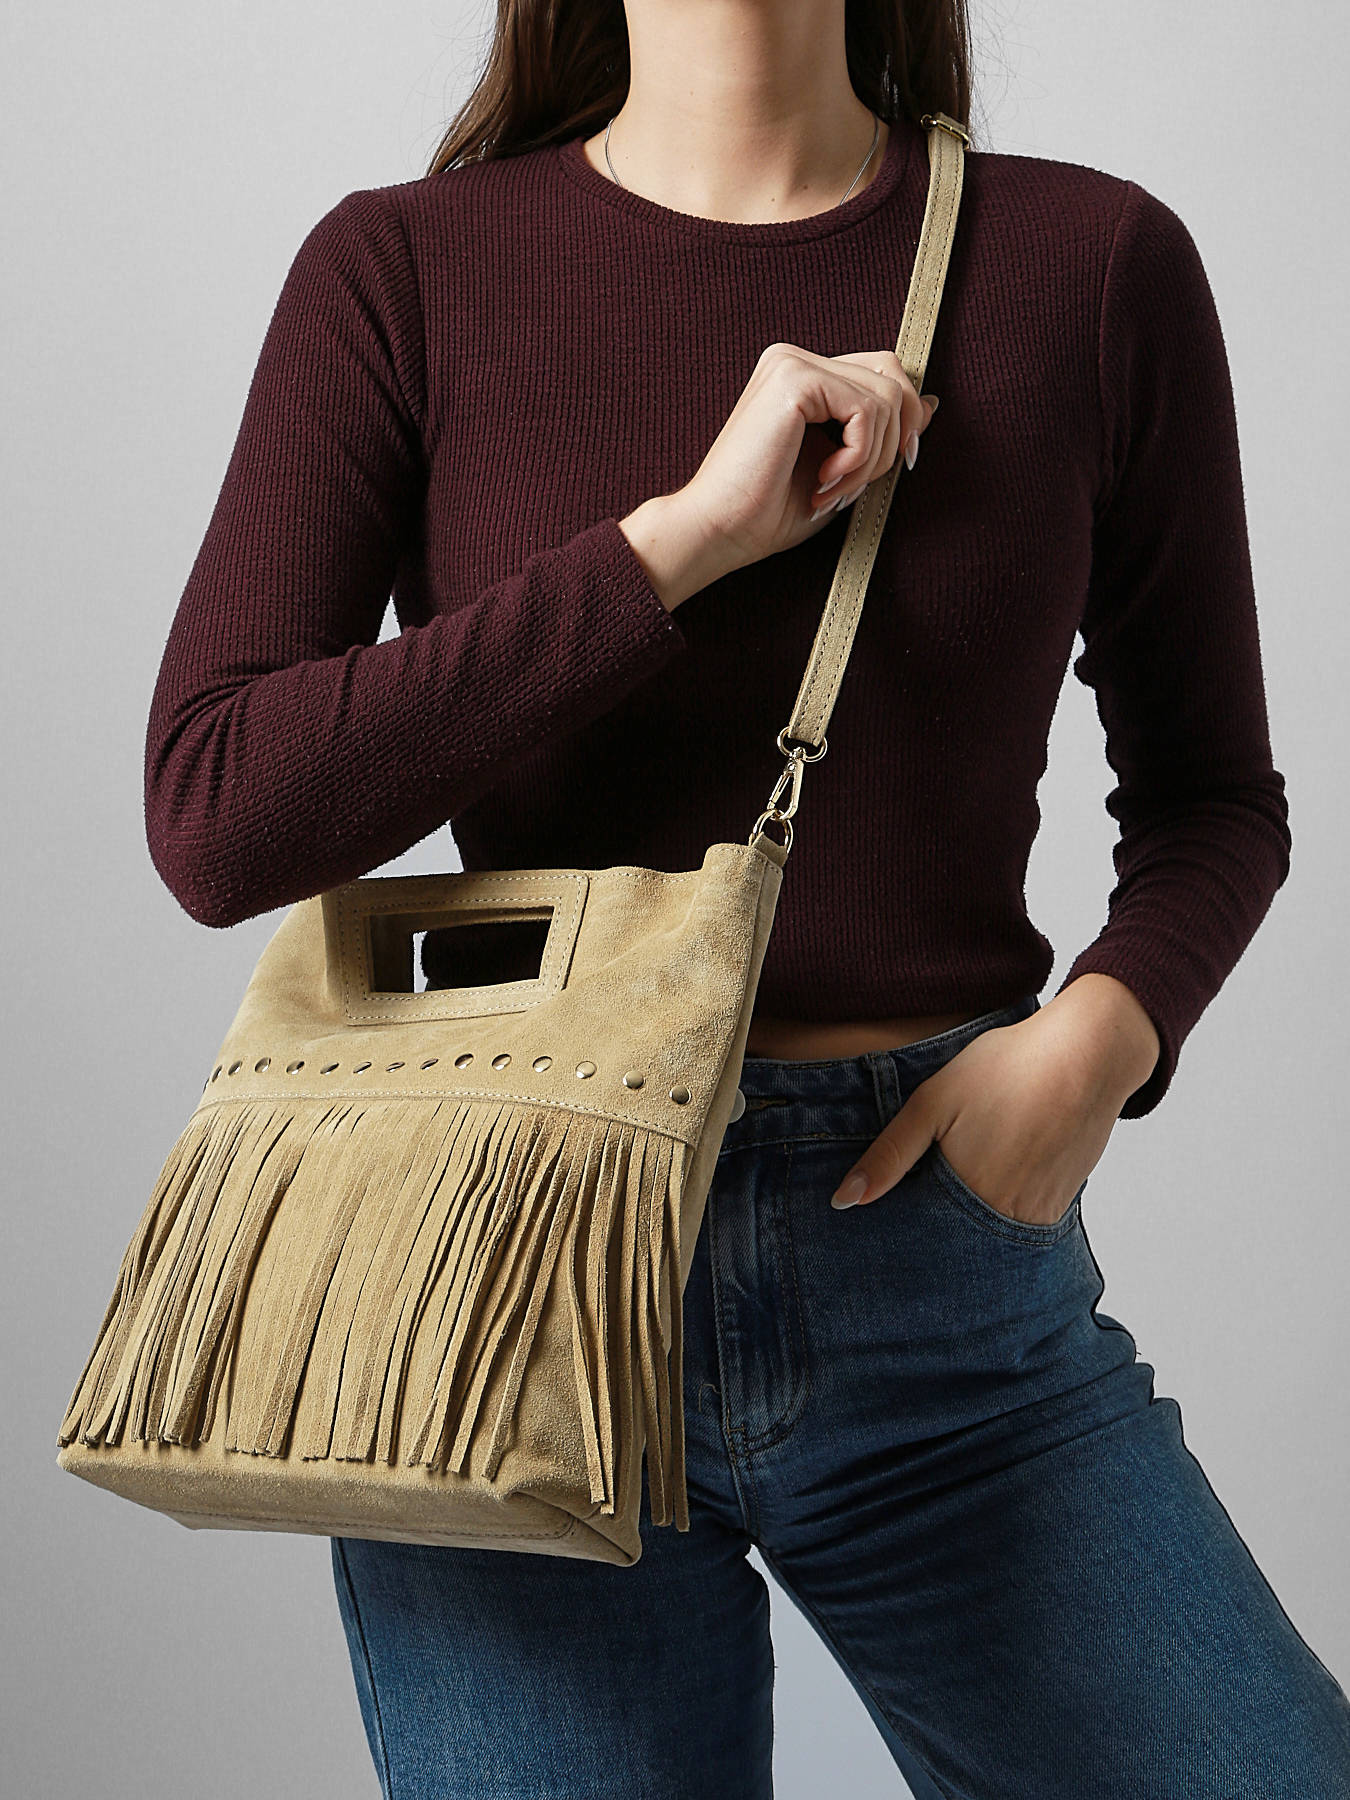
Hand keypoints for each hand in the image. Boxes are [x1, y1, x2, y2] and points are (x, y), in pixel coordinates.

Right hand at [677, 342, 939, 572]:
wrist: (719, 531)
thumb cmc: (768, 511)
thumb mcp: (843, 468)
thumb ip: (881, 431)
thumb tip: (931, 402)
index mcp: (800, 375)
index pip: (881, 372)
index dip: (903, 419)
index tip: (894, 469)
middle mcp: (794, 359)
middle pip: (891, 374)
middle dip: (893, 439)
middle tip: (855, 487)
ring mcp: (791, 363)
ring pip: (885, 397)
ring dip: (871, 459)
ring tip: (833, 491)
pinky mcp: (794, 380)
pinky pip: (866, 411)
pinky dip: (858, 457)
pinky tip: (825, 481)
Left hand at [827, 976, 1161, 1225]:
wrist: (1089, 1053)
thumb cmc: (1006, 1069)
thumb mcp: (932, 1102)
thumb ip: (889, 1155)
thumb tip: (844, 1201)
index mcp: (965, 1198)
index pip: (919, 1239)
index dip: (898, 1231)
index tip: (879, 1230)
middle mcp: (1004, 1220)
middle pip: (955, 1246)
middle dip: (931, 1236)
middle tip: (923, 1203)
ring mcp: (1037, 1217)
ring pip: (986, 1238)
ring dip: (966, 1227)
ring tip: (958, 1184)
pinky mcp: (1060, 1206)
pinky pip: (1018, 1226)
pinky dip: (997, 1212)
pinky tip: (992, 1177)